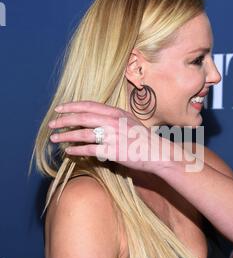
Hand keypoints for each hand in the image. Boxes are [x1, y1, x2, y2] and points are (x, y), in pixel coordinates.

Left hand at [48, 100, 173, 174]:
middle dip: (63, 120)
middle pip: (81, 117)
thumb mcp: (128, 121)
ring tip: (55, 139)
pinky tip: (69, 152)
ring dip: (66, 136)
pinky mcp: (112, 151)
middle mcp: (112, 121)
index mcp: (115, 112)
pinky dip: (77, 150)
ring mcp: (112, 136)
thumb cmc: (142, 138)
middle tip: (51, 124)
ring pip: (82, 133)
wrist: (156, 152)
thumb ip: (112, 118)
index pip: (88, 105)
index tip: (59, 109)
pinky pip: (89, 150)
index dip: (71, 106)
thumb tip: (95, 118)